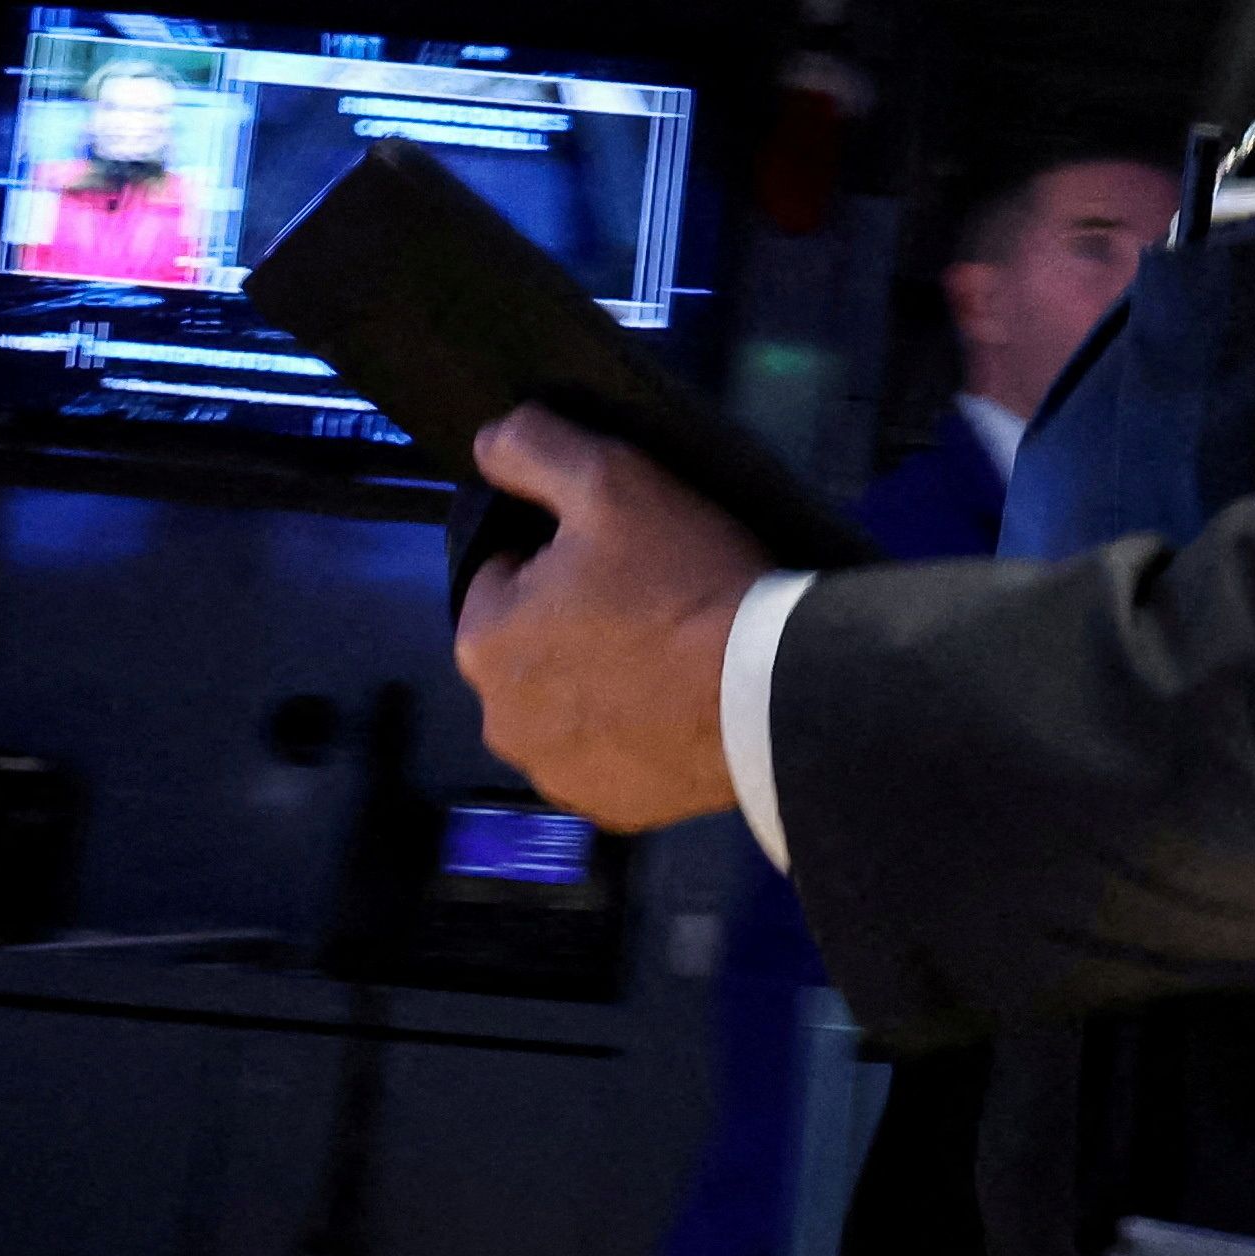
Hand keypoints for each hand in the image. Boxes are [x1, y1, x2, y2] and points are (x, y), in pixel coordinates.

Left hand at [453, 406, 763, 831]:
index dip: (560, 552)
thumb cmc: (684, 583)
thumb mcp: (612, 478)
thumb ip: (533, 447)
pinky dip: (633, 736)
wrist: (772, 691)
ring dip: (600, 682)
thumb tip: (487, 445)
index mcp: (483, 639)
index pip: (505, 572)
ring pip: (567, 705)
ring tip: (670, 656)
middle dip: (575, 621)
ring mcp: (555, 774)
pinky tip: (678, 709)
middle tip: (651, 600)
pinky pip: (609, 758)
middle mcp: (500, 720)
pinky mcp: (610, 810)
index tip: (618, 554)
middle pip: (533, 643)